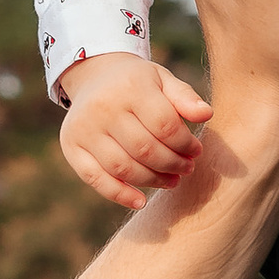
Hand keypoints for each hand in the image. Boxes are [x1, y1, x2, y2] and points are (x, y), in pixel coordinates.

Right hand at [57, 53, 212, 213]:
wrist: (95, 77)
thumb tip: (206, 114)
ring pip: (123, 167)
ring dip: (152, 181)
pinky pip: (95, 178)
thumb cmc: (138, 83)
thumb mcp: (163, 80)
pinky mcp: (72, 146)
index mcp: (130, 86)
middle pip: (145, 149)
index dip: (185, 144)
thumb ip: (185, 97)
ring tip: (171, 181)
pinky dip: (119, 194)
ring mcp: (84, 128)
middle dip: (172, 164)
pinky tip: (141, 201)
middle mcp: (103, 107)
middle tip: (187, 169)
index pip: (164, 124)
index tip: (196, 151)